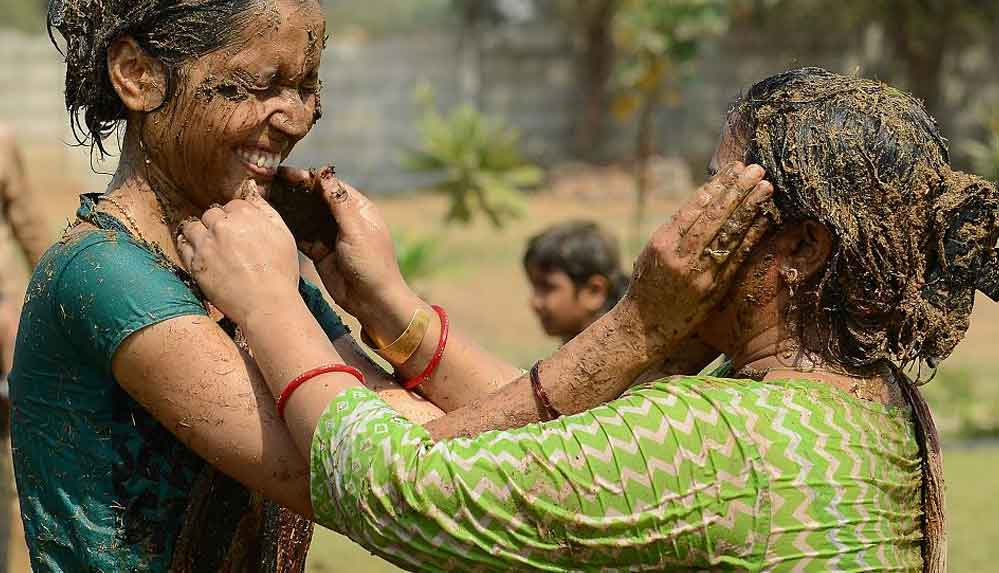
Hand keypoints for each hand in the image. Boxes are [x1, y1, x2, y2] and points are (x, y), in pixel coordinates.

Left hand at [177, 181, 300, 324]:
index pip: (232, 205)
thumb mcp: (283, 234)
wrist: (268, 303)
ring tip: (211, 247)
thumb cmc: (281, 271)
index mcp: (245, 214)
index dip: (237, 218)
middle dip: (218, 224)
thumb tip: (251, 189)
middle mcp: (222, 226)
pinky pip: (184, 247)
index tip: (241, 231)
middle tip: (228, 242)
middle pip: (211, 214)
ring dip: (200, 233)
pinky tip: (199, 254)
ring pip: (193, 227)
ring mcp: (206, 244)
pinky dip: (188, 247)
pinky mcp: (196, 264)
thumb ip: (266, 209)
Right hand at [276, 166, 409, 322]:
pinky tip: (271, 220)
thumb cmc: (372, 264)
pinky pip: (302, 235)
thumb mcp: (356, 230)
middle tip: (269, 183)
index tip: (285, 172)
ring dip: (289, 208)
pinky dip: (289, 228)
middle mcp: (344, 219)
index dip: (308, 178)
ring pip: (307, 216)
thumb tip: (324, 172)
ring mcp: (332, 236)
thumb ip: (339, 203)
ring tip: (264, 198)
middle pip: (315, 199)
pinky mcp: (321, 252)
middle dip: (294, 191)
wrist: (373, 301)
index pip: (330, 186)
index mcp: (358, 209)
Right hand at [622, 162, 773, 351]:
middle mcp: (679, 256)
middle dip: (737, 190)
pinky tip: (764, 220)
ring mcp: (697, 273)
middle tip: (757, 170)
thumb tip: (706, 198)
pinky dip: (751, 236)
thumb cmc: (647, 285)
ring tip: (766, 187)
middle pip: (714, 216)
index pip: (694, 207)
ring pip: (728, 234)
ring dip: (749, 208)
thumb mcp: (652, 252)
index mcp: (662, 242)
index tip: (735, 168)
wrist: (644, 327)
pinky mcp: (712, 289)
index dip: (717, 186)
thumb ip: (676, 229)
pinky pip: (736, 258)